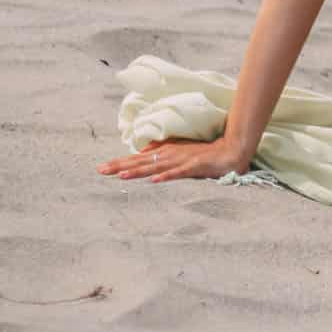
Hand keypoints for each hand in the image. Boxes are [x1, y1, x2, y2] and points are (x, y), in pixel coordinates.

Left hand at [96, 136, 252, 183]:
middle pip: (141, 162)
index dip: (120, 162)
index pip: (138, 159)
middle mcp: (169, 155)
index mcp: (164, 153)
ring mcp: (181, 161)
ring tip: (121, 175)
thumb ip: (161, 151)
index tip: (101, 168)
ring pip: (155, 167)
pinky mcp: (194, 167)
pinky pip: (178, 173)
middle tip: (101, 170)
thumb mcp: (179, 151)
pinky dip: (166, 176)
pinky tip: (155, 180)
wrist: (230, 150)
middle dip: (121, 166)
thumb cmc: (204, 152)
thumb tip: (142, 153)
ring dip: (139, 171)